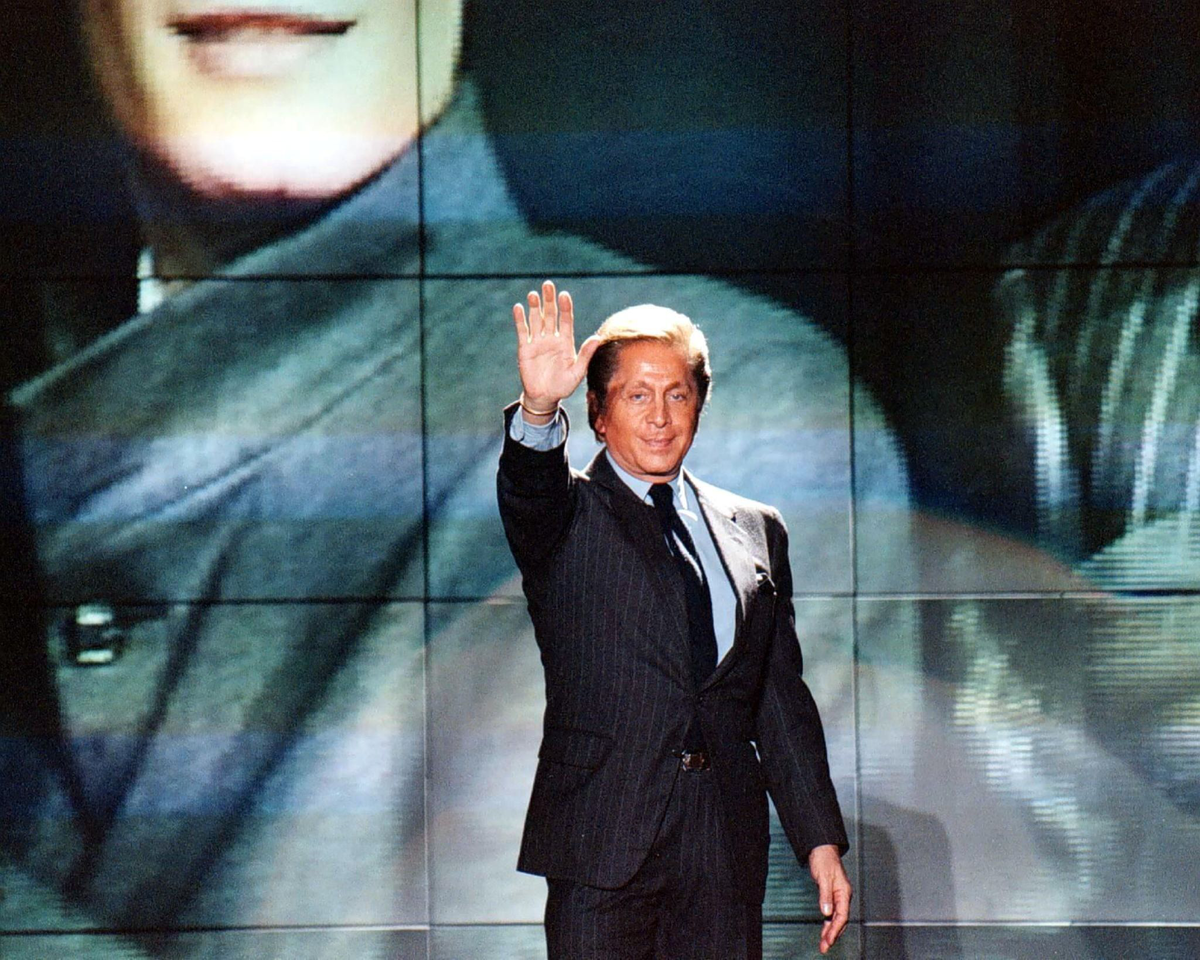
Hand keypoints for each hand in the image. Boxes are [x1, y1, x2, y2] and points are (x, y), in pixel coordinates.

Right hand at [512, 280, 600, 419]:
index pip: (566, 320)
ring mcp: (538, 342)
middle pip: (551, 315)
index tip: (564, 295)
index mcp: (565, 342)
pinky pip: (523, 331)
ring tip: (533, 294)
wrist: (544, 397)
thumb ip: (585, 354)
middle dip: (549, 300)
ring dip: (534, 307)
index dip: (565, 308)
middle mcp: (552, 339)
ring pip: (536, 320)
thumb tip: (598, 337)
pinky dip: (520, 320)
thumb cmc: (563, 386)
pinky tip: (519, 308)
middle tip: (548, 285)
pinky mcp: (525, 348)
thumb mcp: (577, 372)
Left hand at [809, 844, 850, 953]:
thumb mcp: (823, 877)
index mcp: (844, 892)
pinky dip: (828, 923)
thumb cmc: (824, 860)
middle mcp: (843, 896)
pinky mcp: (831, 895)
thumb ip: (825, 896)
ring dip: (830, 931)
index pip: (842, 915)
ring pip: (836, 918)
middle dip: (833, 934)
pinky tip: (824, 930)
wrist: (821, 849)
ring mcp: (838, 896)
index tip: (829, 939)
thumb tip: (827, 912)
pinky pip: (832, 913)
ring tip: (824, 944)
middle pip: (840, 920)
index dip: (835, 929)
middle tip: (825, 947)